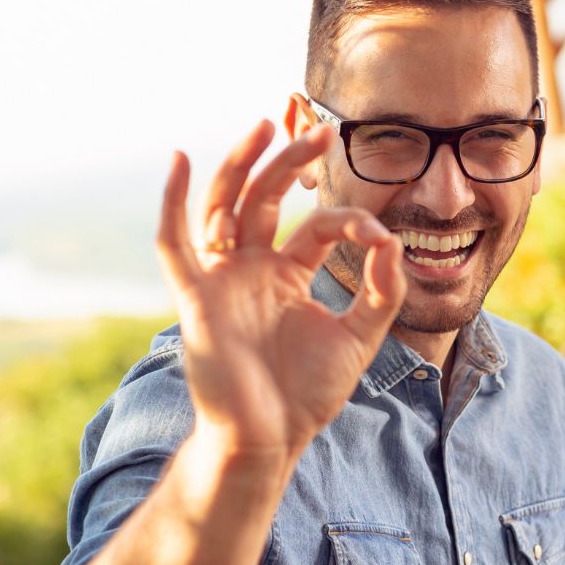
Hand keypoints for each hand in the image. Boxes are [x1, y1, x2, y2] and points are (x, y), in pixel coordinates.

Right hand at [155, 120, 406, 458]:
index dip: (349, 223)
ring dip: (241, 164)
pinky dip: (172, 200)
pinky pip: (174, 243)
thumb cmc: (305, 394)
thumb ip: (381, 292)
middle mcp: (250, 268)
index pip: (316, 226)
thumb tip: (392, 242)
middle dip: (289, 162)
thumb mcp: (358, 338)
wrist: (268, 439)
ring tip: (263, 124)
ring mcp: (220, 278)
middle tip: (321, 132)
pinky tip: (178, 160)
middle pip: (265, 198)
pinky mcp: (195, 298)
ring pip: (224, 205)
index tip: (380, 238)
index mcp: (285, 274)